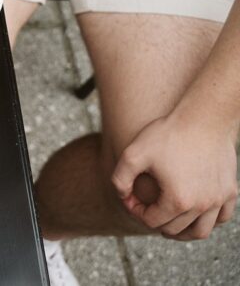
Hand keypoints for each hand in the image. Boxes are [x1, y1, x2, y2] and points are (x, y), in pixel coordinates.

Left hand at [112, 109, 238, 240]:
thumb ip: (120, 178)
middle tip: (145, 208)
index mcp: (178, 200)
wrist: (204, 118)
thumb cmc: (167, 134)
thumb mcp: (133, 154)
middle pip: (175, 229)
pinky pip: (222, 217)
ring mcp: (218, 199)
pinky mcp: (230, 190)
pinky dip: (207, 221)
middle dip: (155, 221)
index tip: (129, 197)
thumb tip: (122, 196)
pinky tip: (194, 211)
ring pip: (201, 231)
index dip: (135, 211)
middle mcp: (202, 205)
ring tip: (168, 221)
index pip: (152, 221)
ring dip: (183, 231)